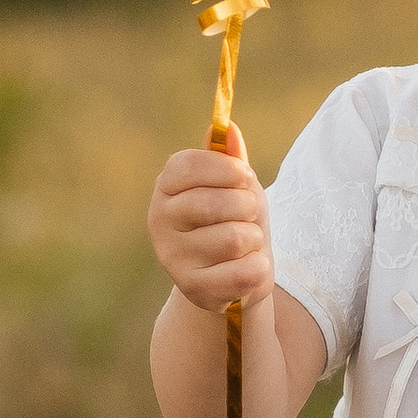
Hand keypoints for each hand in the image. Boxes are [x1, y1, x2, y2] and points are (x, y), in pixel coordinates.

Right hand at [149, 128, 272, 316]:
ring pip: (234, 239)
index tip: (244, 177)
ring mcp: (172, 257)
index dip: (226, 169)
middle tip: (248, 214)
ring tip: (245, 244)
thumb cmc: (234, 220)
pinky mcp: (193, 289)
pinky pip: (244, 272)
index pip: (188, 166)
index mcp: (165, 187)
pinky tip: (246, 269)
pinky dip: (257, 268)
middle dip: (247, 206)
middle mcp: (159, 221)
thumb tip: (228, 128)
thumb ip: (231, 159)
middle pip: (215, 202)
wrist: (233, 276)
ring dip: (254, 239)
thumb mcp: (235, 185)